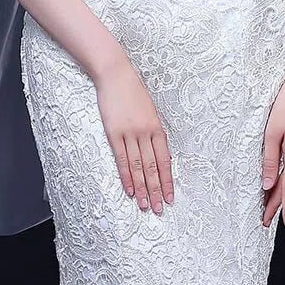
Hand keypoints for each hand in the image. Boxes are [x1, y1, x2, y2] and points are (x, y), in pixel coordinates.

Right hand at [93, 54, 173, 214]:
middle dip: (156, 190)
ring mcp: (129, 134)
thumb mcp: (149, 112)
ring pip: (138, 167)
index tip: (170, 197)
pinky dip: (126, 176)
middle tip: (160, 209)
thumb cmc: (133, 92)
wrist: (116, 75)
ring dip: (142, 189)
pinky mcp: (114, 133)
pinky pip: (121, 159)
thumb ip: (153, 132)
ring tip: (145, 206)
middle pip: (152, 168)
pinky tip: (129, 190)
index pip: (164, 161)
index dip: (167, 180)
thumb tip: (156, 155)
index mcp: (157, 128)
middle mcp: (146, 133)